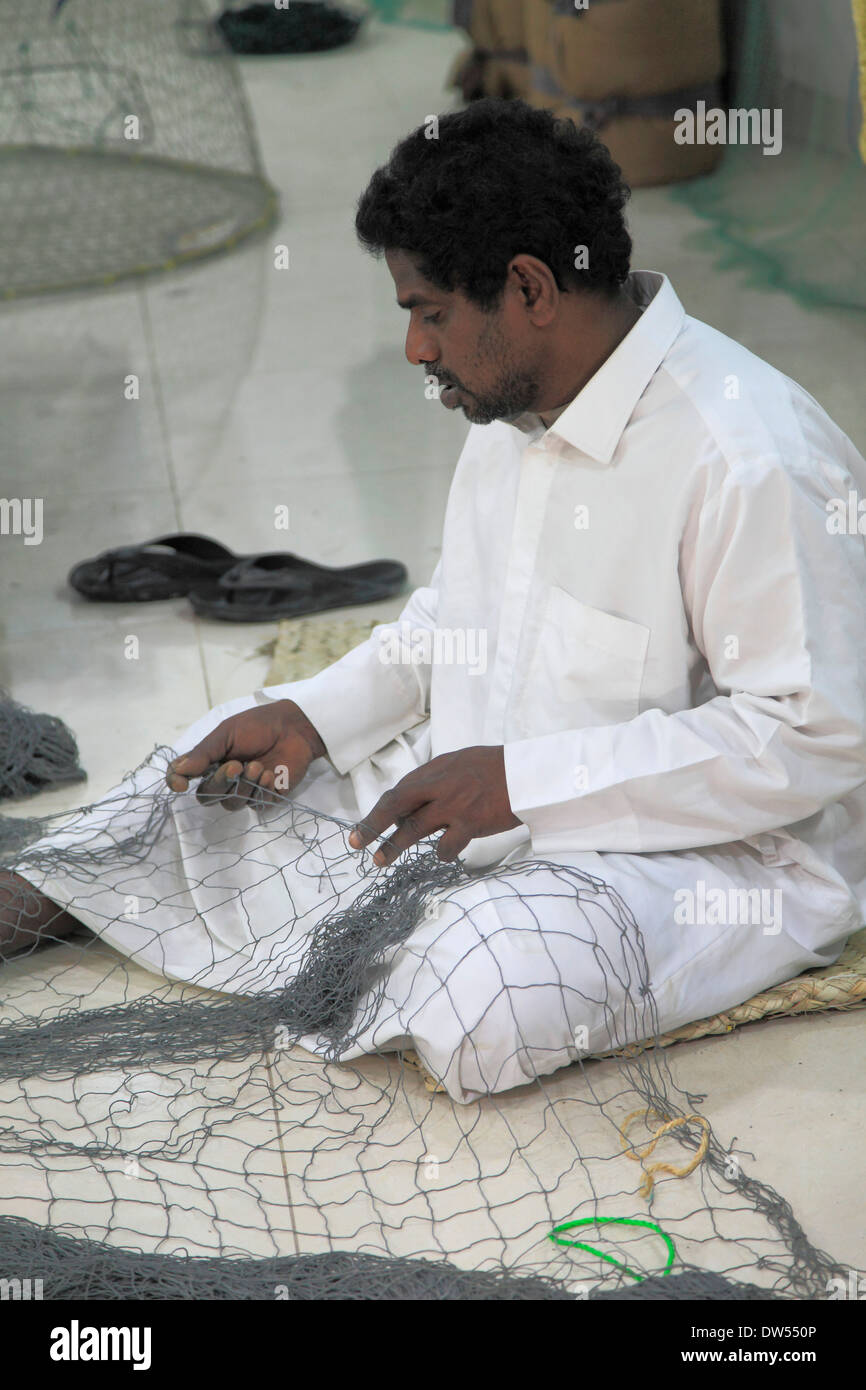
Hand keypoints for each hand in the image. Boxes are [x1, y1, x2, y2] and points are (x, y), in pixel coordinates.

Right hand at [165, 700, 325, 808]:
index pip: (183, 778)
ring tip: (258, 766)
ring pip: (232, 804)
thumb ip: (204, 752)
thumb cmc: (258, 726)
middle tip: (237, 765)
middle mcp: (223, 780)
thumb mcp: (227, 733)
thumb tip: (179, 770)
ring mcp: (244, 790)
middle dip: (221, 782)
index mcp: (209, 762)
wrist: (293, 728)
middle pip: (208, 796)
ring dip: (244, 787)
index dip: (177, 782)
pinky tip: (271, 775)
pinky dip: (262, 791)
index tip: (180, 784)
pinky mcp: (266, 797)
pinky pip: (257, 805)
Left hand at [347, 745, 520, 865]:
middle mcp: (439, 786)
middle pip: (396, 805)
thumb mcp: (458, 763)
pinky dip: (442, 853)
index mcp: (434, 770)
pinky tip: (444, 853)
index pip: (398, 792)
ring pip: (414, 828)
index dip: (378, 811)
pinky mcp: (470, 823)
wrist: (526, 772)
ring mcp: (453, 805)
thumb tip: (413, 803)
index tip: (363, 826)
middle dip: (372, 824)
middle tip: (356, 841)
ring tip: (380, 859)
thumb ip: (434, 781)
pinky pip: (446, 845)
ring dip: (394, 845)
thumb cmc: (494, 767)